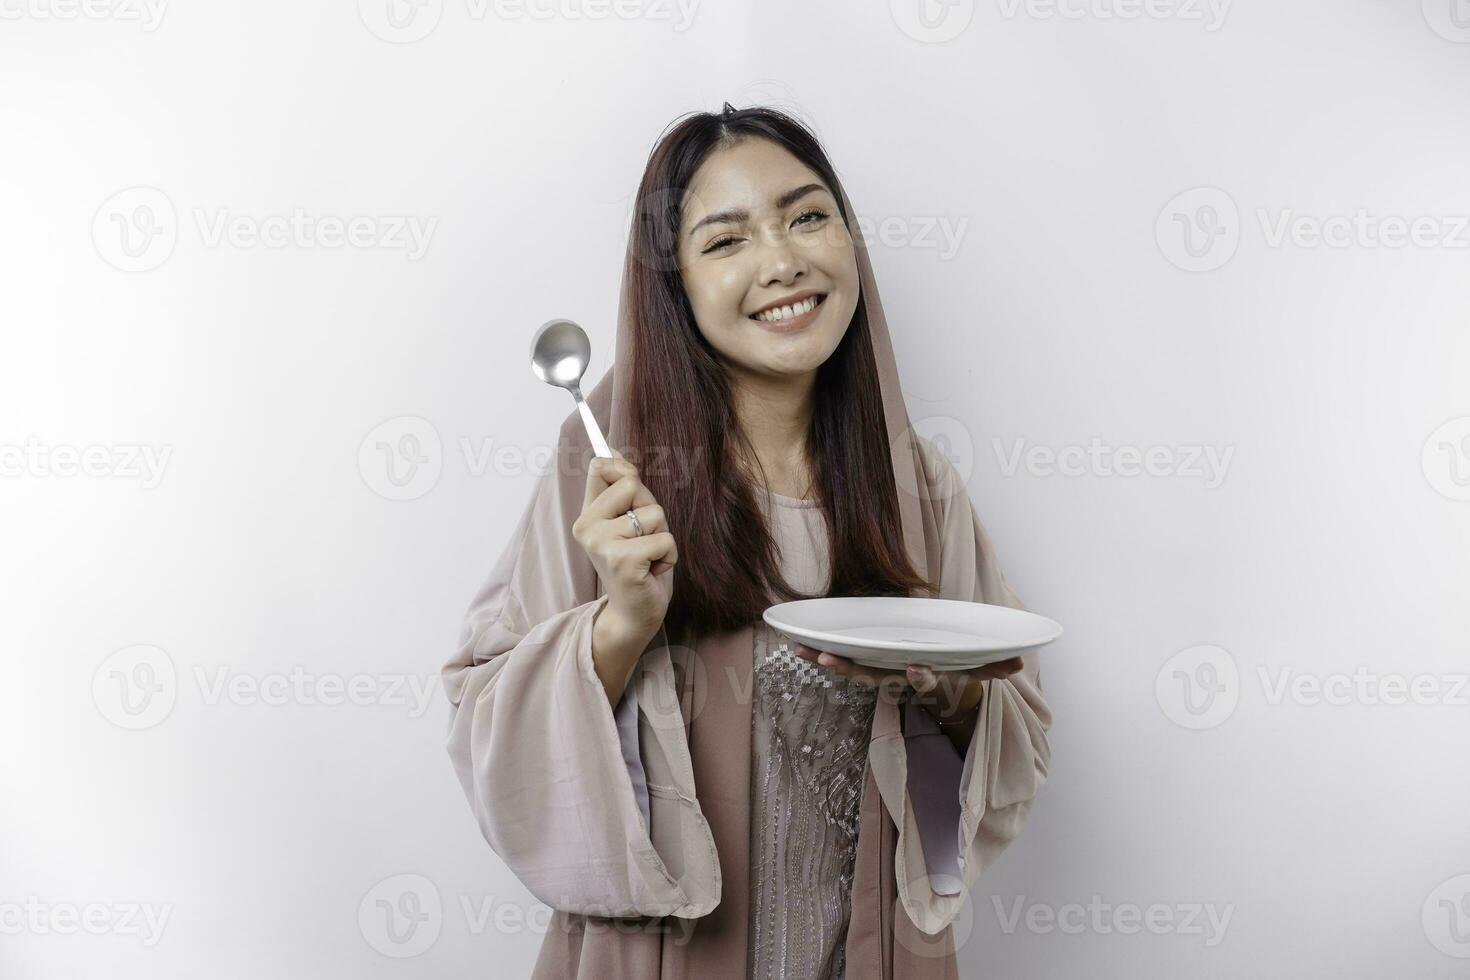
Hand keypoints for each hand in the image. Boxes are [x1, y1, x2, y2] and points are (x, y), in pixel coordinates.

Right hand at [573, 448, 677, 637]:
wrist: (633, 614)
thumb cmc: (637, 566)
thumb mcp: (628, 523)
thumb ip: (621, 491)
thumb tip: (611, 448)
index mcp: (587, 515)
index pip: (599, 466)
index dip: (622, 466)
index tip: (631, 482)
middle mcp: (587, 527)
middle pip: (633, 484)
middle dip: (651, 509)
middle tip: (643, 538)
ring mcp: (602, 544)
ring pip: (654, 513)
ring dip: (662, 535)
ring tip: (648, 557)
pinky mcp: (623, 560)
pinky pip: (665, 539)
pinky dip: (669, 556)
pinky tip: (653, 571)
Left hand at [793, 644, 1024, 717]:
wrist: (935, 698)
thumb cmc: (955, 675)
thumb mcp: (976, 673)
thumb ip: (995, 667)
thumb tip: (1020, 662)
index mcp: (927, 680)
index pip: (924, 681)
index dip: (919, 677)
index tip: (914, 667)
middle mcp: (899, 682)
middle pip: (872, 678)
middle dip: (849, 669)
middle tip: (829, 657)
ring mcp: (880, 677)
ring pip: (850, 672)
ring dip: (826, 662)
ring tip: (803, 649)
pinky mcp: (866, 670)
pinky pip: (840, 663)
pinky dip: (819, 655)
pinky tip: (795, 644)